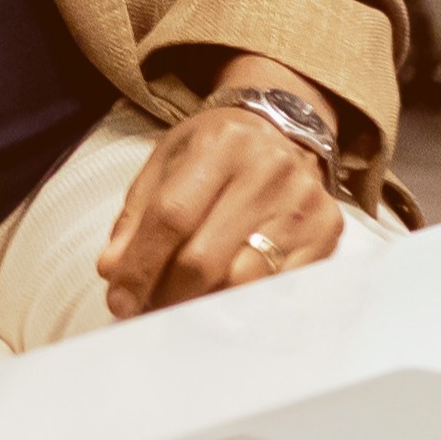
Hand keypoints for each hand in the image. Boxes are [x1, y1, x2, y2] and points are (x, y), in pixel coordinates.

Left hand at [97, 100, 343, 320]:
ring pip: (244, 281)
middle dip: (168, 294)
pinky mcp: (328, 233)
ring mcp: (303, 205)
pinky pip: (281, 288)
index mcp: (220, 146)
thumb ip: (137, 214)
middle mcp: (267, 173)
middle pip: (207, 257)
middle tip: (147, 310)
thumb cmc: (215, 150)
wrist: (284, 129)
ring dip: (204, 305)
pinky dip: (244, 305)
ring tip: (181, 308)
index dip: (141, 265)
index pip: (171, 217)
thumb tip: (112, 270)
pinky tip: (223, 305)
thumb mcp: (167, 162)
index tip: (120, 300)